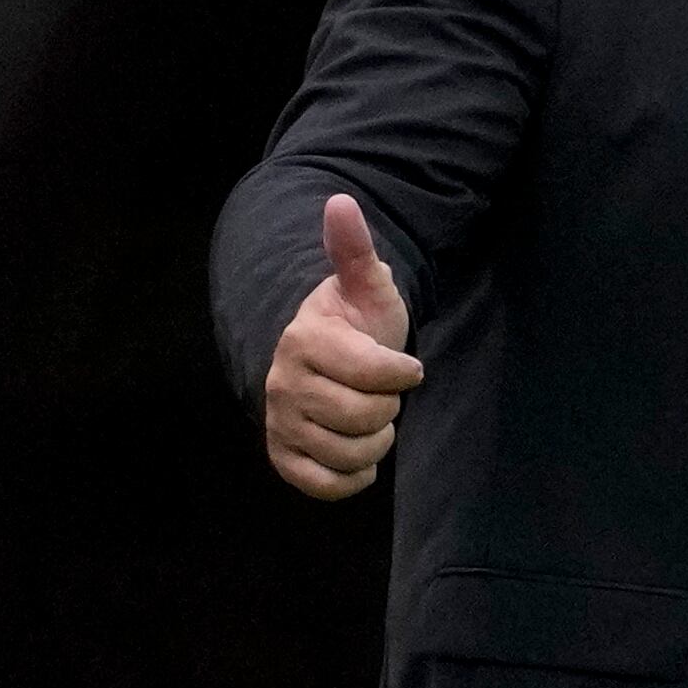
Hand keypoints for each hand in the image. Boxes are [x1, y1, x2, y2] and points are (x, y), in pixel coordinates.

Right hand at [264, 193, 421, 499]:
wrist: (329, 358)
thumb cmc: (357, 322)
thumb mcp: (367, 285)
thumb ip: (355, 249)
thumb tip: (340, 202)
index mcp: (306, 339)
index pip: (375, 373)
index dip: (404, 373)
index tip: (408, 366)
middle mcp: (284, 383)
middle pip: (365, 417)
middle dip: (389, 407)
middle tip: (383, 392)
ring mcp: (280, 423)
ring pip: (351, 453)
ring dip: (375, 441)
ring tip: (370, 417)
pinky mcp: (283, 457)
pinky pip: (327, 485)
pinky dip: (353, 476)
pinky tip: (358, 452)